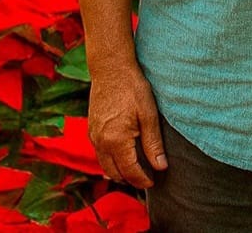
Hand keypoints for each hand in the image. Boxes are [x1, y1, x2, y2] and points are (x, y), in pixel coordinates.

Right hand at [87, 63, 167, 188]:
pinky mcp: (91, 129)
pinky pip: (100, 153)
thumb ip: (153, 144)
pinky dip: (111, 159)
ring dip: (119, 171)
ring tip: (137, 169)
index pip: (129, 171)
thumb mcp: (149, 115)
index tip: (153, 182)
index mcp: (115, 140)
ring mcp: (93, 136)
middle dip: (130, 179)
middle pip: (114, 172)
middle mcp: (100, 142)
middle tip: (146, 178)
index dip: (142, 180)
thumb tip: (160, 166)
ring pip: (105, 165)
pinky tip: (123, 154)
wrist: (110, 68)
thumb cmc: (132, 88)